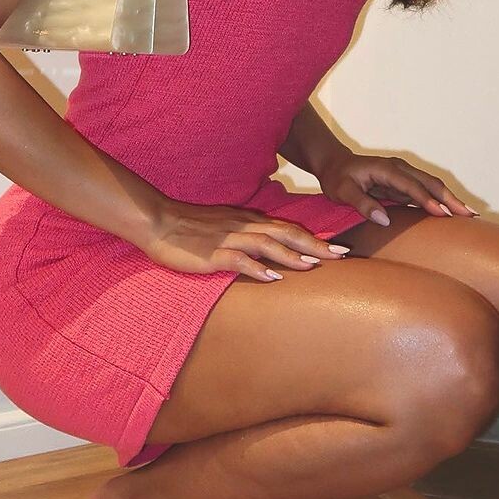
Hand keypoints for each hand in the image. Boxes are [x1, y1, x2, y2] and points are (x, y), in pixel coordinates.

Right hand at [145, 201, 350, 282]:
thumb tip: (270, 251)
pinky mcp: (212, 254)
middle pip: (286, 234)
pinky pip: (238, 260)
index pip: (287, 229)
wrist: (157, 220)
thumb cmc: (189, 226)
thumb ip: (246, 235)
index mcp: (247, 221)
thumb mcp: (224, 226)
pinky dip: (257, 268)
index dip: (314, 238)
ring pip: (266, 245)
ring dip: (291, 256)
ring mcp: (228, 239)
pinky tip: (272, 277)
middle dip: (314, 245)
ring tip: (313, 266)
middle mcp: (243, 227)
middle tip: (341, 255)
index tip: (338, 248)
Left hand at [317, 149, 477, 223]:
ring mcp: (404, 176)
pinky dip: (440, 201)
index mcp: (387, 169)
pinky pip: (426, 192)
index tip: (442, 214)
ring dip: (450, 200)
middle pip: (430, 183)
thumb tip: (385, 219)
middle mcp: (400, 169)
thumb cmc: (337, 177)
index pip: (412, 186)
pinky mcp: (404, 184)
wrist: (334, 164)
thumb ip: (362, 204)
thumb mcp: (342, 191)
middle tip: (469, 214)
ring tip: (469, 215)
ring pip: (432, 187)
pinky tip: (451, 213)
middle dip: (449, 198)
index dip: (427, 200)